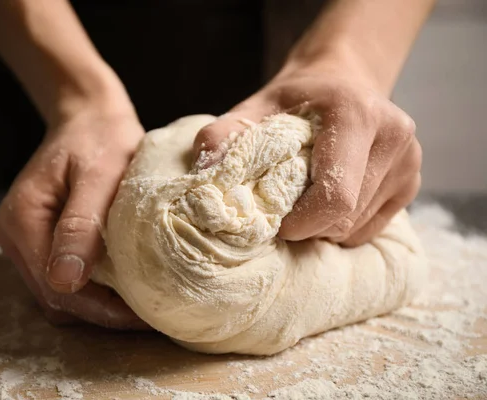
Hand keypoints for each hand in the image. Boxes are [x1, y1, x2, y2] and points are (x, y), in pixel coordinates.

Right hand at [0, 103, 149, 329]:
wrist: (89, 117)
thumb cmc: (99, 138)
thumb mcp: (98, 176)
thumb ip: (80, 225)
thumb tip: (65, 281)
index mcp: (22, 219)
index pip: (56, 286)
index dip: (100, 308)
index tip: (142, 315)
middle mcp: (13, 235)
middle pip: (54, 297)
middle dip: (101, 311)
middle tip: (148, 313)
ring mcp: (23, 240)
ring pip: (57, 293)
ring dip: (96, 304)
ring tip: (139, 302)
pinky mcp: (38, 240)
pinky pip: (61, 277)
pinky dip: (90, 288)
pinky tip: (121, 284)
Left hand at [193, 66, 420, 246]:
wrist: (342, 82)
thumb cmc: (295, 100)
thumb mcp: (254, 107)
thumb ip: (224, 135)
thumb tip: (203, 172)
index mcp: (356, 114)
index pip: (335, 195)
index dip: (301, 223)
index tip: (275, 223)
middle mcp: (393, 136)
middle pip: (344, 217)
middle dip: (308, 226)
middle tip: (284, 211)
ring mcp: (410, 161)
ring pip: (357, 227)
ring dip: (323, 228)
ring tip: (305, 201)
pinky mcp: (411, 182)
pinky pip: (370, 229)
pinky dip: (341, 227)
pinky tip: (327, 203)